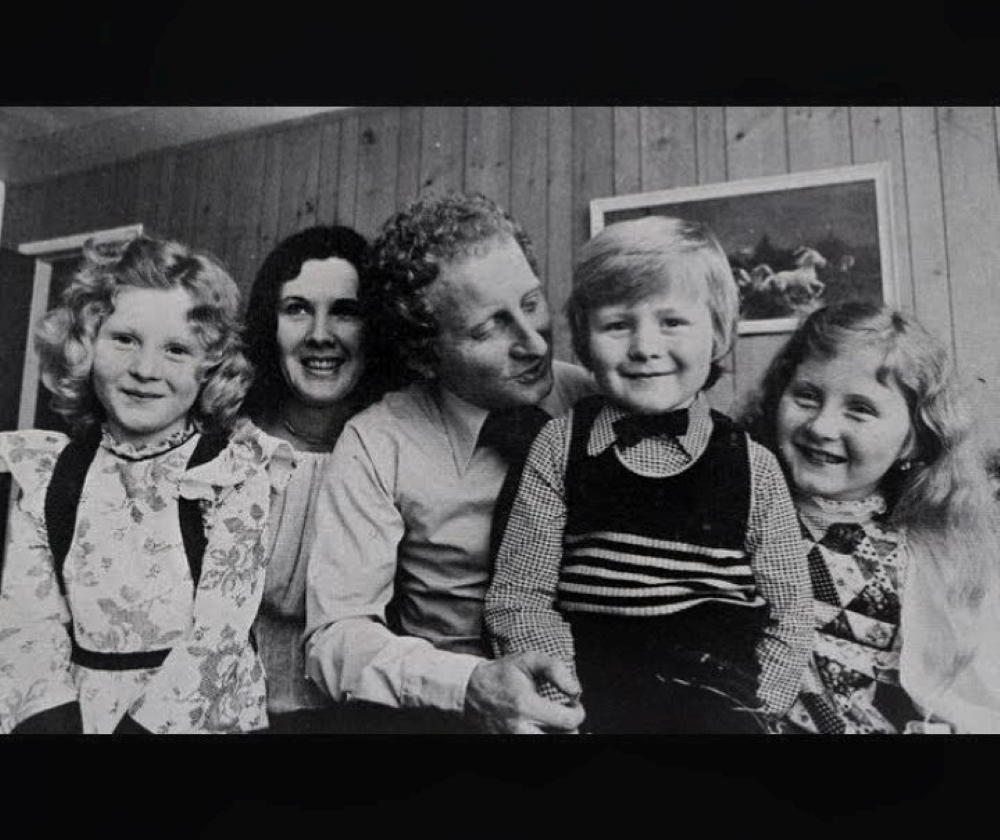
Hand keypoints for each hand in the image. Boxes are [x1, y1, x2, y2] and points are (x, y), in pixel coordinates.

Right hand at [464, 651, 584, 733]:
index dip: (577, 712)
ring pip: (546, 744)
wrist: (469, 691)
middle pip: (561, 739)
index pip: (568, 721)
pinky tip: (540, 727)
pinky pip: (532, 745)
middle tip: (563, 716)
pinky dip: (540, 735)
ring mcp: (510, 739)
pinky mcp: (505, 743)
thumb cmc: (501, 675)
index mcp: (525, 705)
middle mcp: (518, 728)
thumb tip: (575, 690)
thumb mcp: (528, 660)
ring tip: (552, 723)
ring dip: (554, 734)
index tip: (573, 704)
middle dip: (568, 728)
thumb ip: (555, 669)